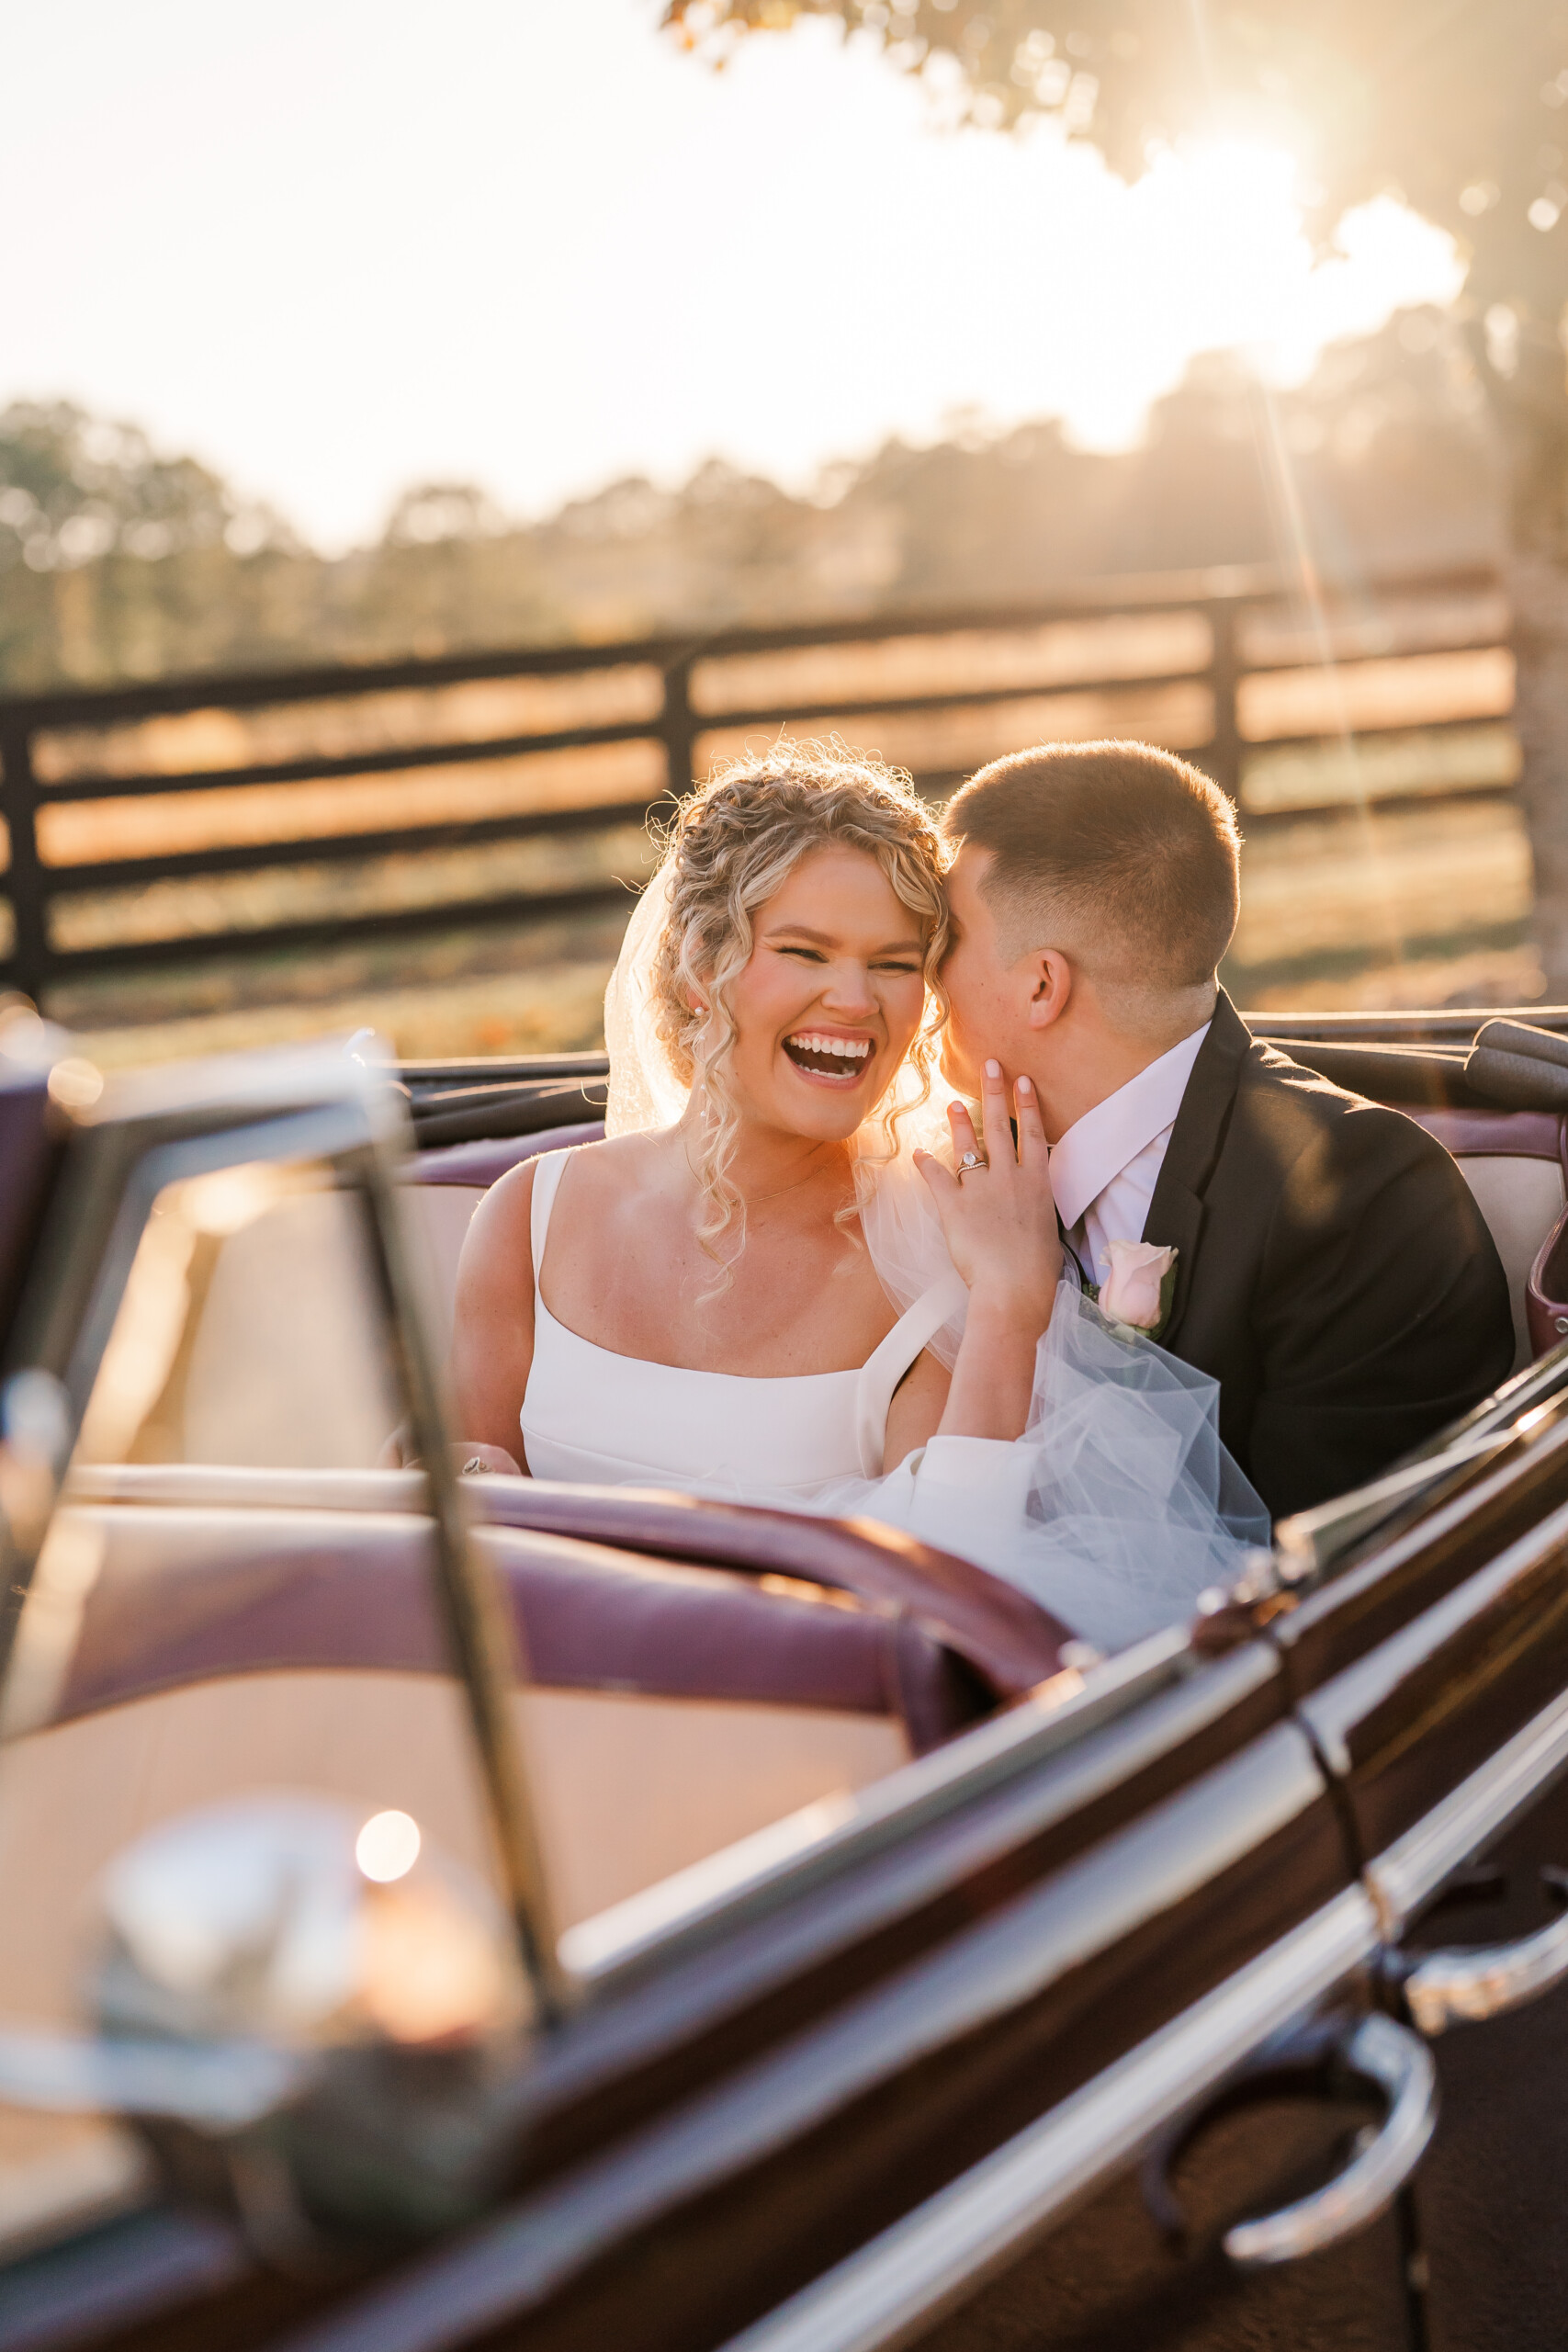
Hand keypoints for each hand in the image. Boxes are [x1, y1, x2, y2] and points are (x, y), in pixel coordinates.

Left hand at [914, 1060, 1060, 1333]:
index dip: (1027, 1105)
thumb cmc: (1036, 1270)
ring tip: (954, 1102)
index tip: (1023, 1081)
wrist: (1014, 1288)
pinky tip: (917, 1153)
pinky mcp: (955, 1206)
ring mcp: (981, 1189)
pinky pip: (937, 1178)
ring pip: (969, 1147)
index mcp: (1037, 1183)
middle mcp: (1010, 1178)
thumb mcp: (1046, 1230)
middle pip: (1000, 1126)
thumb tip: (1030, 1204)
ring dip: (961, 1122)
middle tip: (991, 1065)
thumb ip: (1035, 1209)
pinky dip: (925, 1165)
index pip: (1032, 1134)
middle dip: (995, 1092)